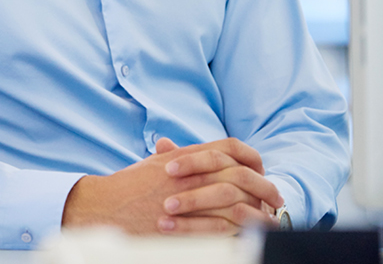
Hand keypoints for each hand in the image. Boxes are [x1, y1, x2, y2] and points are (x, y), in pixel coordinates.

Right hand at [62, 137, 283, 235]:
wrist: (107, 207)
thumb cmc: (127, 187)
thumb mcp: (151, 164)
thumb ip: (172, 156)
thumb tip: (174, 147)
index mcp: (187, 155)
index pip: (230, 147)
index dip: (250, 159)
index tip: (261, 172)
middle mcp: (192, 172)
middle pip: (241, 174)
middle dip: (264, 187)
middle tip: (275, 198)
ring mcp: (190, 196)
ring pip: (238, 201)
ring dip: (258, 211)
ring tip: (269, 220)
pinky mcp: (188, 221)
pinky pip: (225, 225)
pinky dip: (243, 231)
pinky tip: (253, 235)